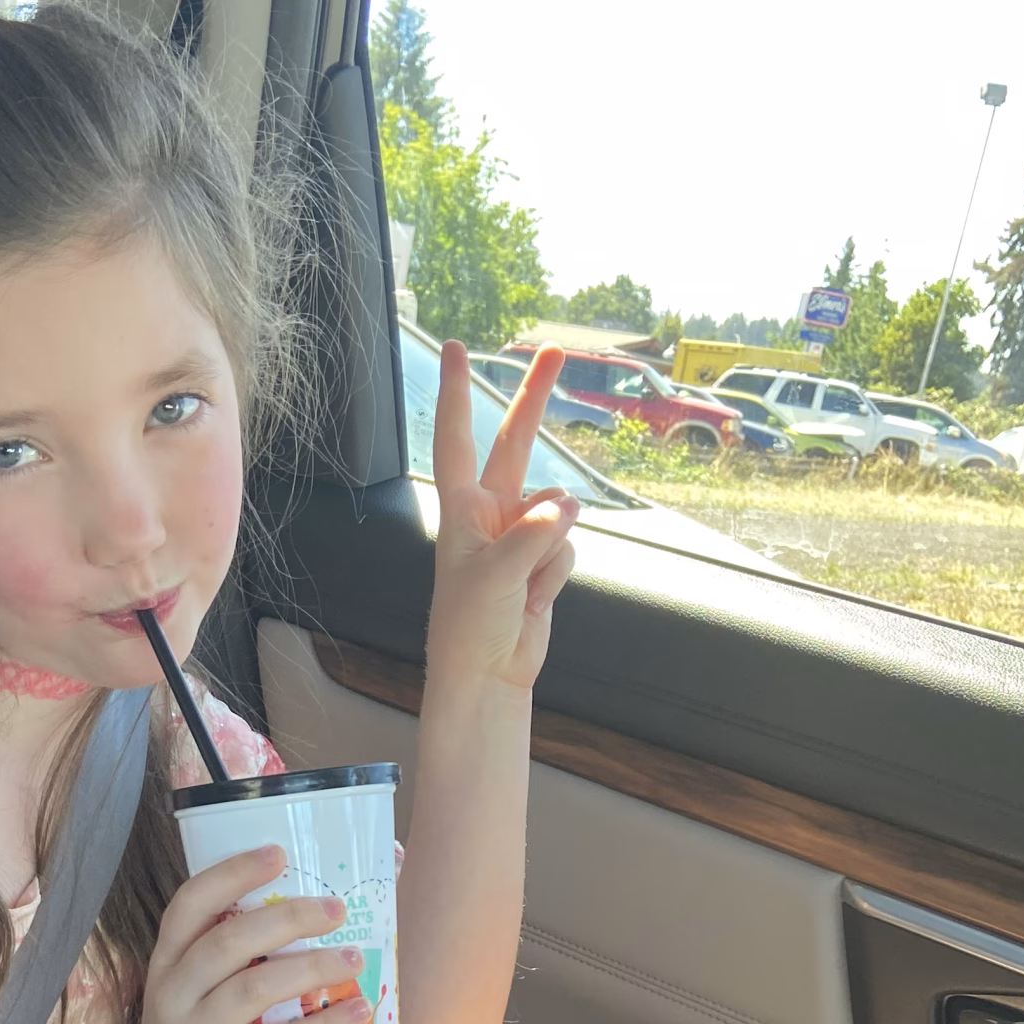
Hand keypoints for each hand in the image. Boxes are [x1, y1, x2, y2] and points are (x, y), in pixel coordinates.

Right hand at [114, 847, 370, 1023]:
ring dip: (312, 967)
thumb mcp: (189, 997)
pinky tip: (356, 1010)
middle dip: (288, 917)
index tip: (278, 853)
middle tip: (335, 908)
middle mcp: (174, 993)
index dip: (232, 873)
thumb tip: (303, 919)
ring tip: (353, 958)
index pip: (190, 904)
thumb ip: (228, 963)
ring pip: (255, 987)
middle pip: (229, 940)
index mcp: (167, 963)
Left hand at [428, 341, 578, 693]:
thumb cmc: (470, 625)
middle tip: (553, 350)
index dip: (458, 394)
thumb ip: (531, 535)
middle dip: (534, 398)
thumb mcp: (494, 575)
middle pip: (516, 443)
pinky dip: (557, 575)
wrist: (488, 675)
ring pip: (558, 514)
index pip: (459, 439)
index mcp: (462, 508)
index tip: (455, 349)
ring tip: (522, 590)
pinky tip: (535, 601)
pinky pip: (568, 549)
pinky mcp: (545, 560)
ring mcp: (522, 535)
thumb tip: (569, 505)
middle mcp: (492, 512)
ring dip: (549, 553)